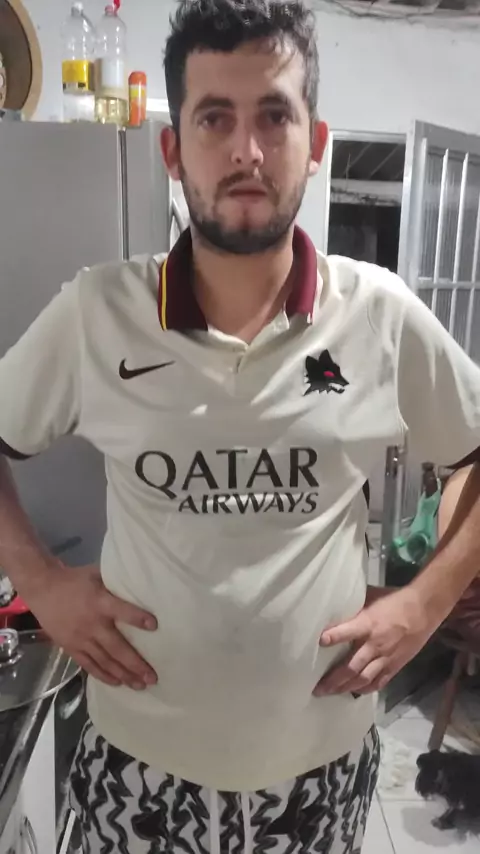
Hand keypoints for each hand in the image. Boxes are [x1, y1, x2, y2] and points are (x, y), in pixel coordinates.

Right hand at [26, 564, 157, 689]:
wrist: (43, 589)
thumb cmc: (75, 580)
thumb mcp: (96, 574)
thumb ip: (116, 583)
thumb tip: (140, 585)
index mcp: (99, 602)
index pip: (121, 610)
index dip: (137, 618)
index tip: (154, 626)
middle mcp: (92, 624)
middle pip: (116, 647)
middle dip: (135, 664)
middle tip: (152, 678)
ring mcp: (80, 639)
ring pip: (104, 661)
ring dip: (123, 675)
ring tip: (140, 686)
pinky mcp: (71, 648)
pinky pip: (89, 665)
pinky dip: (103, 675)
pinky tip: (118, 683)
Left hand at [314, 585, 437, 696]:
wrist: (423, 610)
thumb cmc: (394, 600)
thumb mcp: (371, 597)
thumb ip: (354, 607)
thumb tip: (335, 607)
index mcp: (368, 624)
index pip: (347, 632)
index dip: (334, 637)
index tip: (320, 642)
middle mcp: (374, 644)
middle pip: (351, 667)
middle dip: (334, 680)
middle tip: (318, 688)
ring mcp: (385, 657)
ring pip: (363, 679)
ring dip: (345, 687)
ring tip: (331, 693)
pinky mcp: (395, 665)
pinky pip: (379, 682)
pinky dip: (366, 689)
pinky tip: (355, 692)